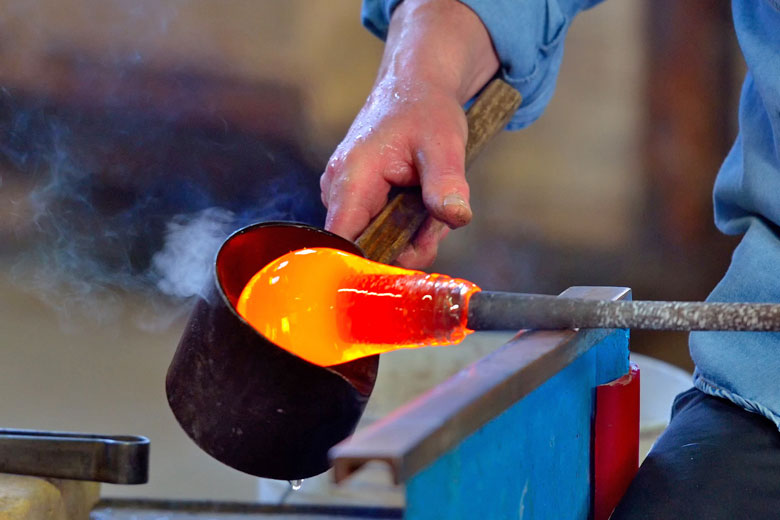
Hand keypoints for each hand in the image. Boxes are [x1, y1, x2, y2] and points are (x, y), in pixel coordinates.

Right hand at [321, 78, 470, 266]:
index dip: (370, 264)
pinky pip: (378, 227)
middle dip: (406, 245)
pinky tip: (421, 202)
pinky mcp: (356, 197)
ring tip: (431, 202)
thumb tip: (456, 217)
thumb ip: (446, 183)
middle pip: (366, 247)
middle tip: (436, 222)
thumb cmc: (425, 109)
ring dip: (410, 234)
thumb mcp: (444, 143)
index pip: (343, 243)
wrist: (415, 85)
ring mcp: (344, 194)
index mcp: (351, 178)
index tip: (407, 264)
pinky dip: (405, 224)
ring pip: (376, 240)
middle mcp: (338, 189)